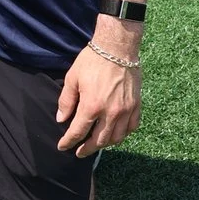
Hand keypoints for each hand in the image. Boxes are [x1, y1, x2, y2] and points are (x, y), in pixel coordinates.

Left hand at [54, 21, 142, 156]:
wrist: (118, 47)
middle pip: (99, 141)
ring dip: (105, 144)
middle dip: (87, 149)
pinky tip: (116, 133)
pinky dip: (123, 134)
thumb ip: (66, 101)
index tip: (63, 147)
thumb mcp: (72, 78)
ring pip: (117, 138)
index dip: (68, 142)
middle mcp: (110, 113)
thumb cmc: (93, 60)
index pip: (78, 132)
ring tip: (96, 144)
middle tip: (80, 152)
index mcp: (92, 106)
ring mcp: (125, 110)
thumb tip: (61, 119)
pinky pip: (132, 127)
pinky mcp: (136, 105)